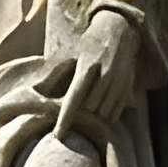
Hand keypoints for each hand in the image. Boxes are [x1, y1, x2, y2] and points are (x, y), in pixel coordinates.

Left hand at [51, 8, 143, 141]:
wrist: (118, 31)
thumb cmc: (90, 44)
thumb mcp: (74, 55)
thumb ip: (62, 75)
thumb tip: (38, 91)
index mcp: (87, 67)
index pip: (74, 99)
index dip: (65, 119)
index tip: (58, 135)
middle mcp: (105, 76)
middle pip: (89, 109)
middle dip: (81, 112)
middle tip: (77, 108)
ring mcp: (119, 82)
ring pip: (103, 113)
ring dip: (95, 114)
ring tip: (91, 103)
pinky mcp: (128, 88)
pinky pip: (115, 112)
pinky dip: (107, 114)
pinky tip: (102, 104)